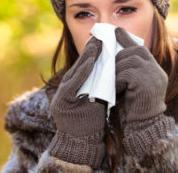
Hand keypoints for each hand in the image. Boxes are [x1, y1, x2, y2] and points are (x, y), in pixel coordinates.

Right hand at [48, 36, 105, 167]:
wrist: (80, 142)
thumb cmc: (92, 120)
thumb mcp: (98, 98)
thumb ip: (101, 84)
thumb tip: (116, 68)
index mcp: (75, 87)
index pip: (85, 65)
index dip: (93, 52)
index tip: (104, 38)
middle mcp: (66, 88)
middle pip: (79, 65)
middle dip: (90, 50)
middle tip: (101, 35)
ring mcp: (62, 94)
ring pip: (75, 71)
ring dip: (86, 56)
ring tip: (97, 44)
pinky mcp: (62, 101)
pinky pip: (73, 83)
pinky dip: (81, 71)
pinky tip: (90, 61)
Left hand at [114, 27, 173, 157]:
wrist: (145, 127)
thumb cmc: (136, 108)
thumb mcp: (134, 86)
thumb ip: (130, 71)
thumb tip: (115, 54)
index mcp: (155, 70)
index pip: (140, 48)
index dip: (127, 38)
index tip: (115, 30)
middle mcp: (157, 71)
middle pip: (135, 51)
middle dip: (118, 54)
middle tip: (104, 57)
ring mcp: (154, 77)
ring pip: (129, 60)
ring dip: (115, 68)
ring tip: (108, 78)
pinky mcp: (146, 84)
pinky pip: (126, 73)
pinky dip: (116, 79)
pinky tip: (113, 88)